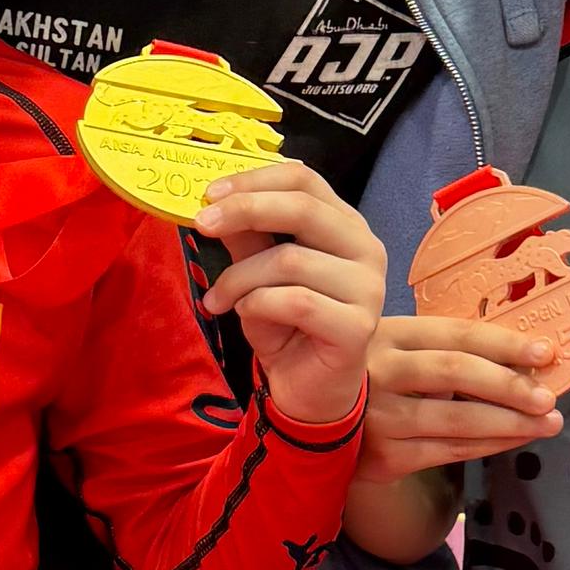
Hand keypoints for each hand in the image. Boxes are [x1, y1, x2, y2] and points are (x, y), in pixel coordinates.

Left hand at [195, 165, 386, 434]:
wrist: (309, 391)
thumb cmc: (287, 327)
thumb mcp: (257, 274)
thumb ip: (246, 237)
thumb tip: (216, 201)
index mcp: (345, 225)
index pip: (305, 179)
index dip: (255, 180)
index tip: (210, 194)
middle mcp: (366, 249)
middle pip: (303, 208)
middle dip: (244, 211)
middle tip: (201, 224)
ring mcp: (368, 288)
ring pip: (290, 260)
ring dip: (240, 278)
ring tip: (218, 298)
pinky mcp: (358, 327)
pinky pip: (296, 302)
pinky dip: (257, 305)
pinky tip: (243, 315)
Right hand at [360, 310, 563, 481]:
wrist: (316, 424)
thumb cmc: (371, 378)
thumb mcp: (394, 347)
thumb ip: (441, 348)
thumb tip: (520, 357)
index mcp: (388, 333)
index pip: (454, 335)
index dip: (503, 343)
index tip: (544, 352)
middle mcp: (379, 371)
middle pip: (457, 373)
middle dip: (511, 385)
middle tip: (549, 396)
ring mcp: (378, 417)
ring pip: (457, 421)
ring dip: (510, 423)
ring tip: (547, 422)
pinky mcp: (383, 457)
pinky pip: (448, 451)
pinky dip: (488, 446)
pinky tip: (514, 440)